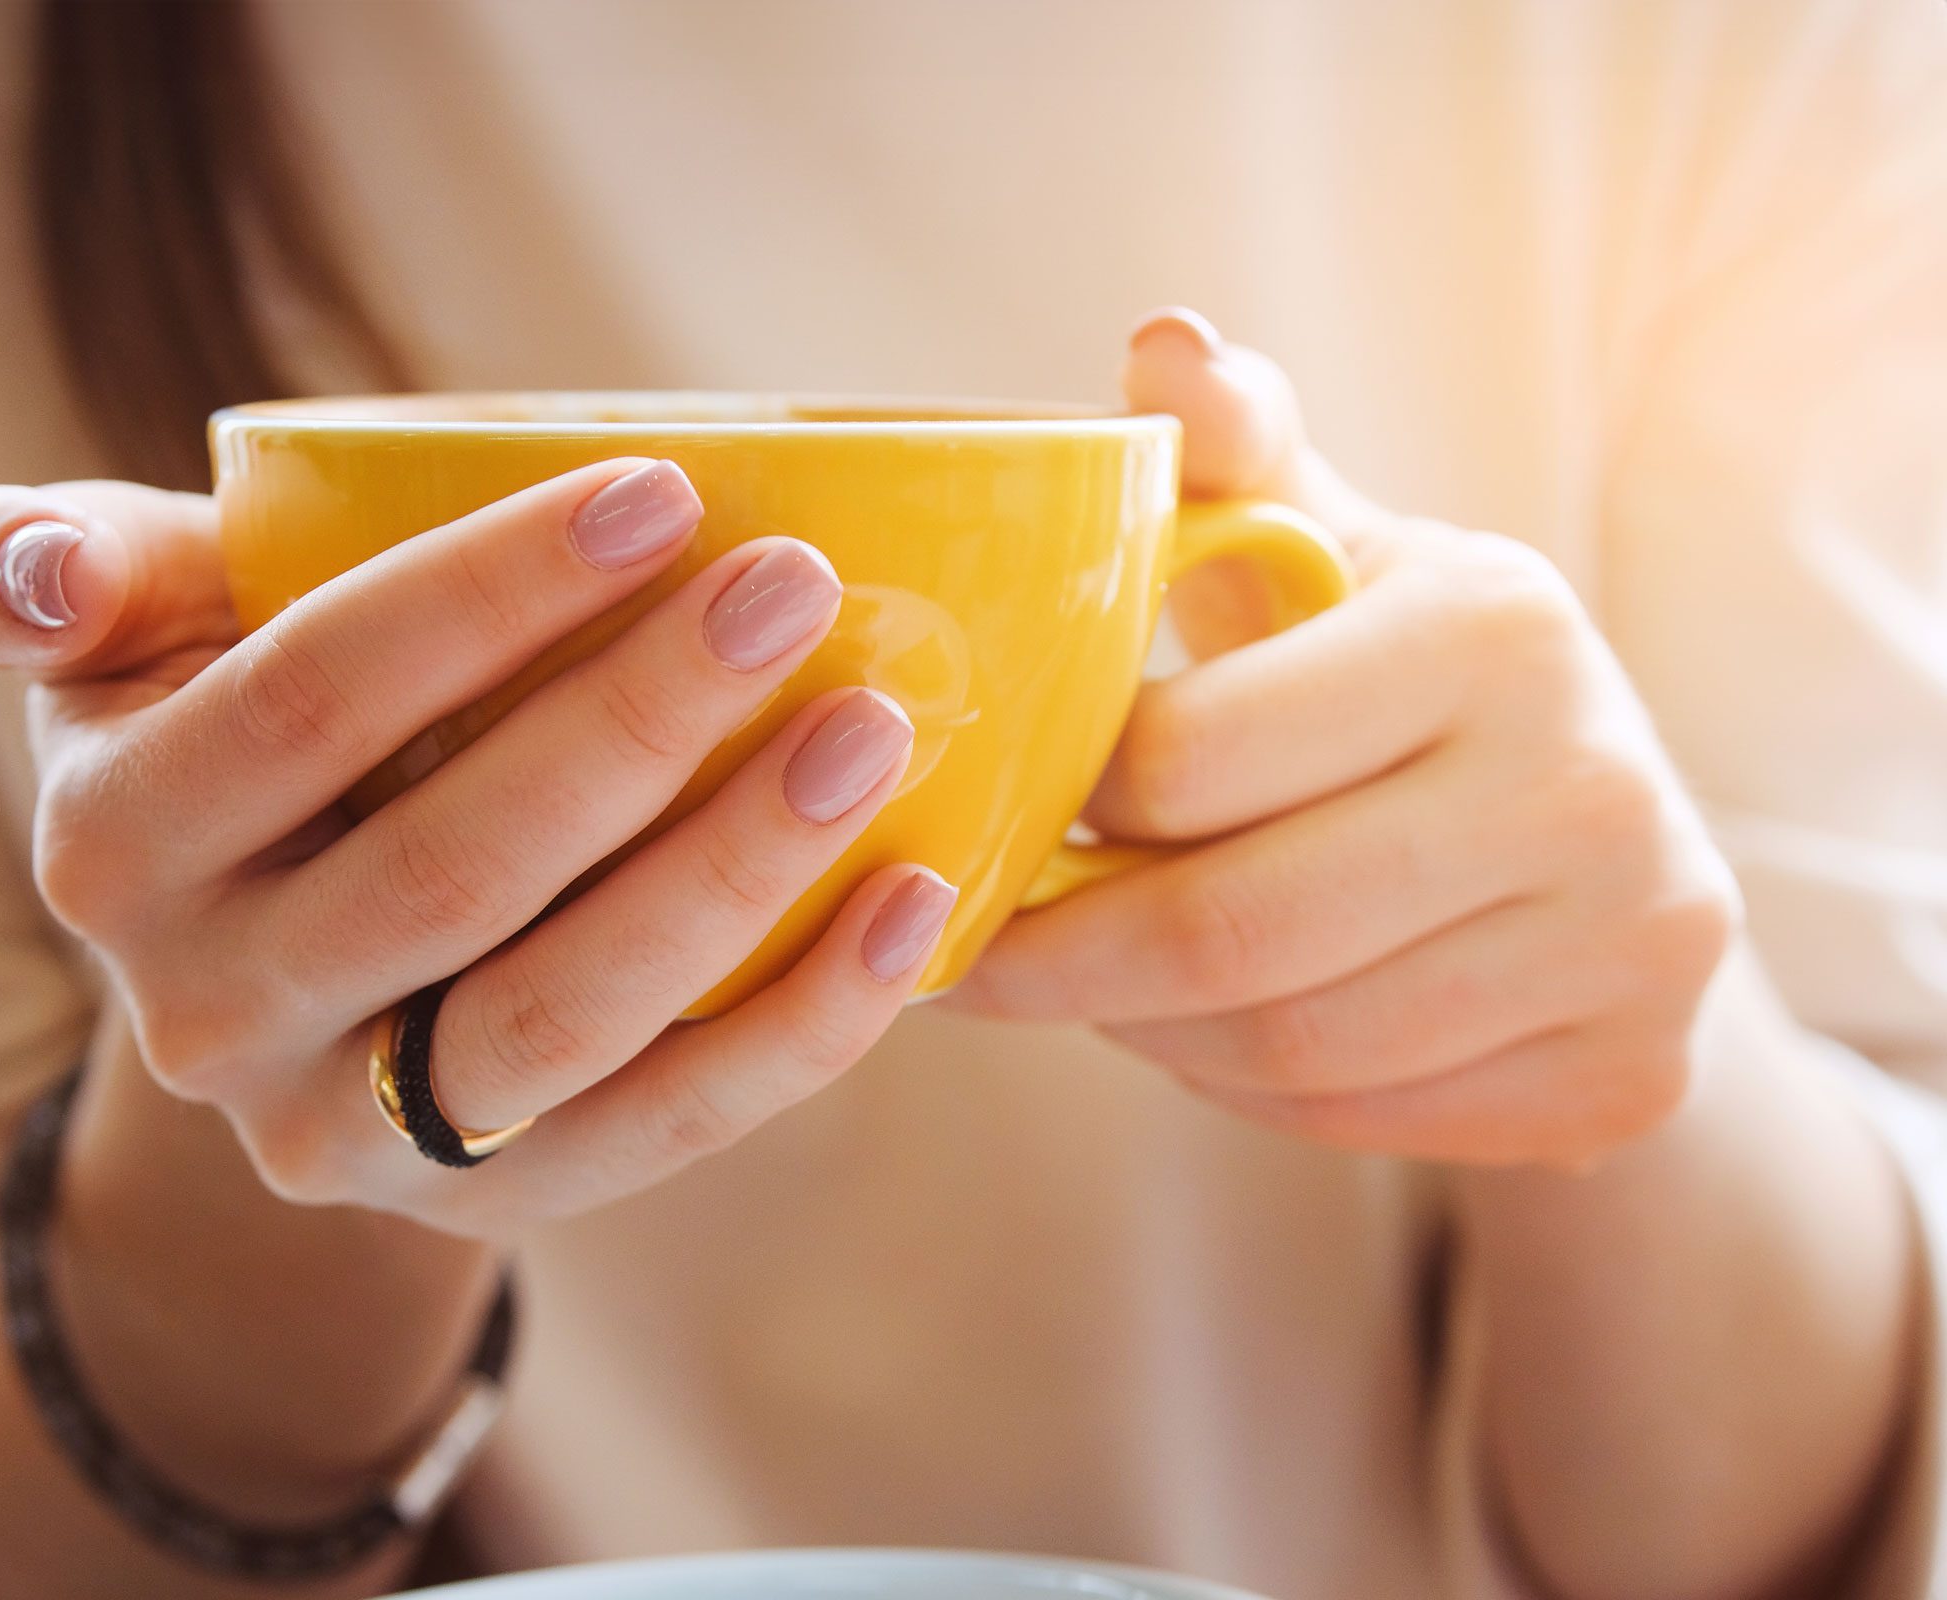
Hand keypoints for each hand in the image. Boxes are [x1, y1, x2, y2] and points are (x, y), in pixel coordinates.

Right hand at [0, 461, 956, 1236]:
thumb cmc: (240, 734)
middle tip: (796, 590)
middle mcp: (208, 1013)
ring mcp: (345, 1135)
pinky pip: (658, 1131)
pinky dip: (797, 1028)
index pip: (309, 701)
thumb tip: (8, 569)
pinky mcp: (482, 1206)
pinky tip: (908, 905)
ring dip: (731, 876)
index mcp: (118, 843)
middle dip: (636, 722)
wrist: (275, 967)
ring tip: (873, 733)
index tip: (664, 490)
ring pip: (559, 1018)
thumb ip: (52, 570)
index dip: (487, 595)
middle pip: (449, 866)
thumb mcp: (131, 638)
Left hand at [955, 311, 1739, 1166]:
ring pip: (1292, 1048)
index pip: (1190, 759)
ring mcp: (1632, 944)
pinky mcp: (1630, 1071)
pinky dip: (1244, 1092)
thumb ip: (1236, 457)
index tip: (987, 820)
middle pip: (1236, 932)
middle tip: (976, 958)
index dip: (1058, 809)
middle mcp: (1593, 784)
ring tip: (1084, 989)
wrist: (1604, 825)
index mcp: (1495, 625)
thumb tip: (1163, 343)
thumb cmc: (1402, 668)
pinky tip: (1197, 1037)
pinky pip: (1365, 1122)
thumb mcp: (1336, 543)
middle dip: (1068, 959)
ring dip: (1144, 1034)